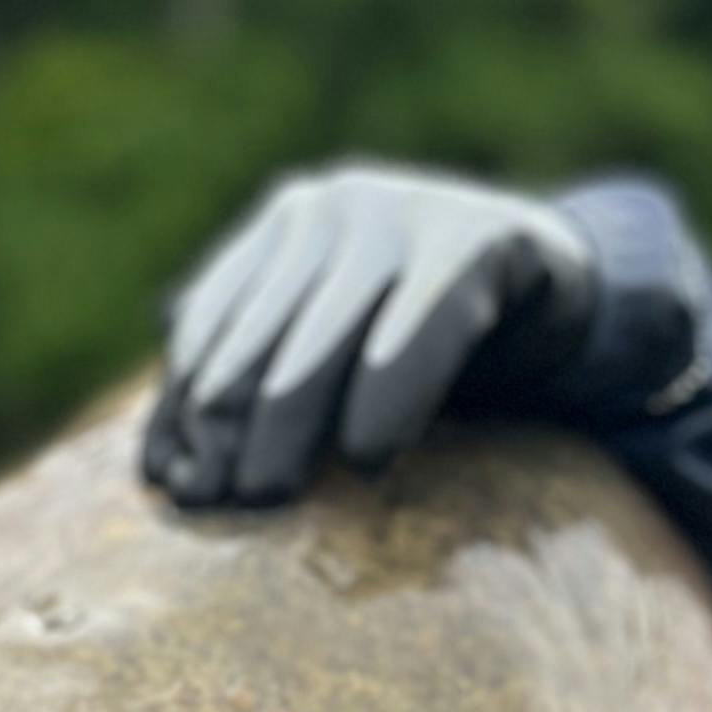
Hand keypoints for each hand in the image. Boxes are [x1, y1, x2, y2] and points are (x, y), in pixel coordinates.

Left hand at [143, 161, 597, 507]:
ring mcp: (403, 212)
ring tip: (267, 497)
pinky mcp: (476, 239)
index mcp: (282, 225)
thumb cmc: (420, 332)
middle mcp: (332, 206)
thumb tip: (157, 470)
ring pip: (322, 339)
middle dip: (225, 427)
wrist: (553, 284)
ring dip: (287, 426)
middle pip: (257, 336)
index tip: (168, 488)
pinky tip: (370, 460)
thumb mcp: (331, 346)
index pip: (208, 325)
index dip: (181, 409)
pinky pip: (418, 330)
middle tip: (216, 505)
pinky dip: (388, 398)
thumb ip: (252, 383)